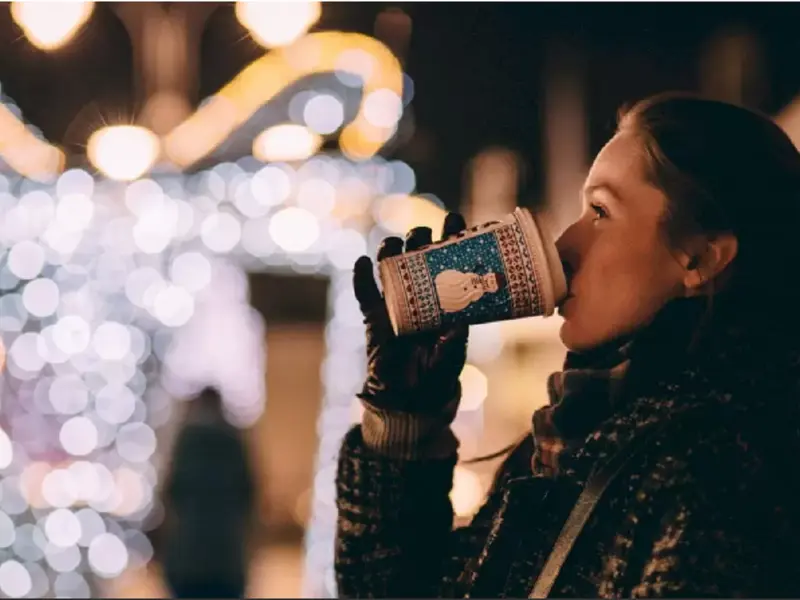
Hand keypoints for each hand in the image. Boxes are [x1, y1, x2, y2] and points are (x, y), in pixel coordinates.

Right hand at [353, 213, 469, 413]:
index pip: (449, 260)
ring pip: (390, 268)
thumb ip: (453, 339)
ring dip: (391, 251)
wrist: (411, 398)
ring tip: (394, 244)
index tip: (455, 219)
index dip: (450, 238)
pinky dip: (361, 278)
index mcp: (444, 298)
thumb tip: (456, 321)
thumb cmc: (438, 373)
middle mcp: (420, 295)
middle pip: (417, 256)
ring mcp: (395, 304)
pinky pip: (365, 294)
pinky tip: (362, 263)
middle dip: (420, 239)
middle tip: (425, 235)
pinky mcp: (375, 318)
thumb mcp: (451, 354)